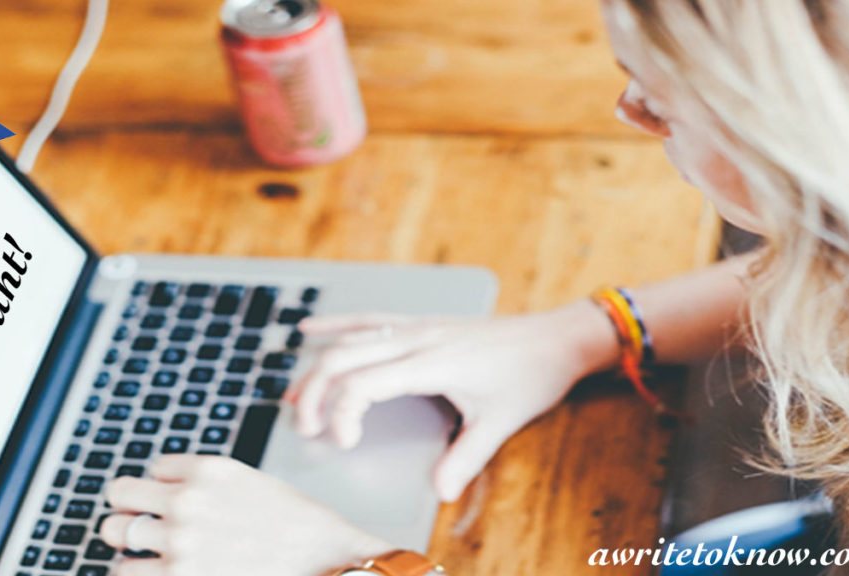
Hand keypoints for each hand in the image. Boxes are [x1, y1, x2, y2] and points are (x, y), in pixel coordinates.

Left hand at [101, 455, 391, 575]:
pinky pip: (125, 572)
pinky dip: (135, 571)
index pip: (155, 467)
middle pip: (119, 493)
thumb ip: (208, 484)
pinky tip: (156, 570)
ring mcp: (179, 542)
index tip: (176, 498)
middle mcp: (188, 501)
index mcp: (208, 469)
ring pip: (114, 532)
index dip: (166, 485)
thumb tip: (170, 491)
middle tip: (141, 519)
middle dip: (131, 507)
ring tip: (144, 548)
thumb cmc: (297, 526)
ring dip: (128, 541)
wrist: (325, 560)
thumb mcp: (250, 482)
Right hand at [287, 300, 619, 501]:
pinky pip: (369, 319)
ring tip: (293, 396)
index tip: (342, 443)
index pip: (363, 383)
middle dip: (314, 393)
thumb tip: (440, 491)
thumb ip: (467, 457)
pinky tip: (309, 327)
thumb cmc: (530, 374)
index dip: (341, 414)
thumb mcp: (501, 421)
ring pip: (351, 338)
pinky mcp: (421, 323)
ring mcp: (417, 327)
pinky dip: (336, 323)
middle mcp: (416, 339)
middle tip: (305, 429)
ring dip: (317, 366)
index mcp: (430, 362)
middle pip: (343, 358)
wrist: (555, 337)